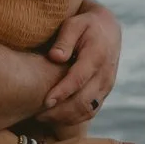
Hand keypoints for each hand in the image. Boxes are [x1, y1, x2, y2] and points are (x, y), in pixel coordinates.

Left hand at [43, 3, 120, 122]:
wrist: (107, 31)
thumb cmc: (84, 25)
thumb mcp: (74, 24)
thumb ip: (65, 39)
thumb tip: (55, 57)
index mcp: (97, 56)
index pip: (80, 78)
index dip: (63, 92)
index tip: (45, 101)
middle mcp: (105, 75)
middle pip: (84, 101)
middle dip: (60, 111)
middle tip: (37, 114)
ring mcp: (106, 87)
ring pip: (88, 111)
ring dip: (65, 118)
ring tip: (42, 117)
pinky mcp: (104, 94)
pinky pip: (90, 112)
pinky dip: (73, 119)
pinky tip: (54, 117)